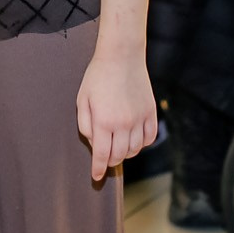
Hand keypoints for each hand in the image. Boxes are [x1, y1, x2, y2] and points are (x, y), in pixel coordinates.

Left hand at [76, 51, 158, 183]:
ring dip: (126, 153)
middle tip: (105, 158)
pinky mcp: (151, 112)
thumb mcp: (82, 100)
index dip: (98, 169)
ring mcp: (139, 118)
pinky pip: (149, 138)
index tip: (97, 177)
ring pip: (135, 150)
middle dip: (110, 161)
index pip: (102, 155)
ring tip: (119, 147)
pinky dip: (142, 144)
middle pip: (119, 155)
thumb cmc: (97, 77)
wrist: (121, 56)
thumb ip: (85, 126)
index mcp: (103, 121)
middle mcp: (123, 123)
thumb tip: (95, 145)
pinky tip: (134, 140)